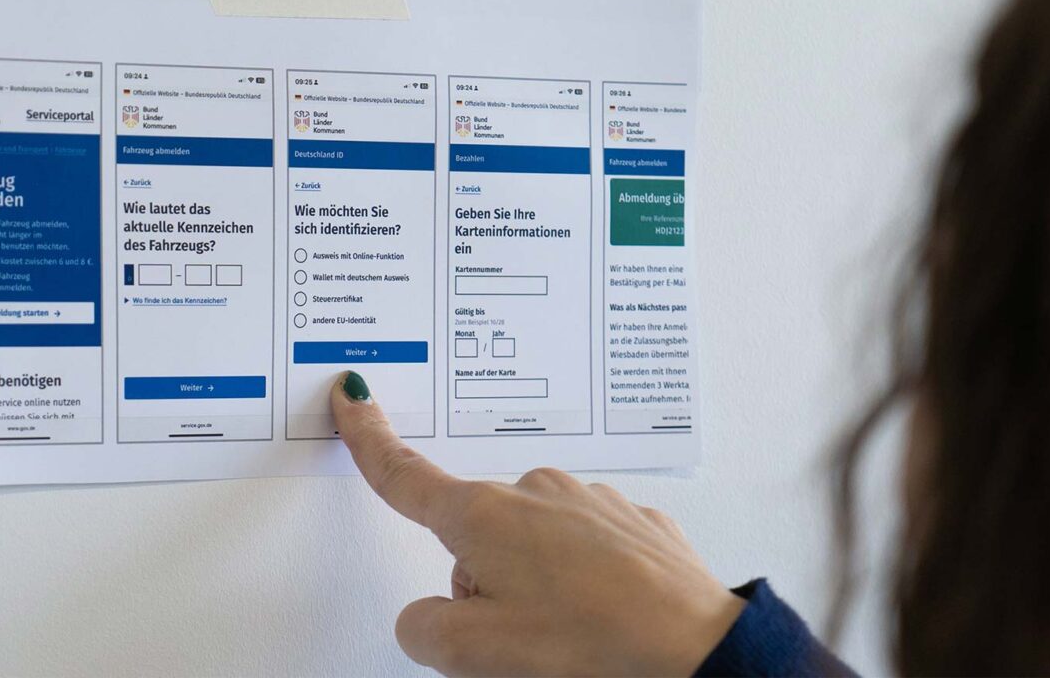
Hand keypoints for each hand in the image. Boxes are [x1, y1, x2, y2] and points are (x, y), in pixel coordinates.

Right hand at [331, 372, 744, 676]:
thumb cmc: (594, 643)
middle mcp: (534, 492)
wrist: (696, 650)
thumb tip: (430, 618)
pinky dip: (588, 586)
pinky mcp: (631, 522)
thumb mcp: (477, 654)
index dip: (369, 439)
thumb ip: (426, 629)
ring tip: (575, 637)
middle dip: (484, 586)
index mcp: (483, 516)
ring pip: (533, 549)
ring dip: (540, 589)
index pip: (405, 475)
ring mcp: (588, 502)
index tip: (353, 396)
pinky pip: (586, 554)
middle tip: (522, 639)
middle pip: (475, 540)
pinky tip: (608, 620)